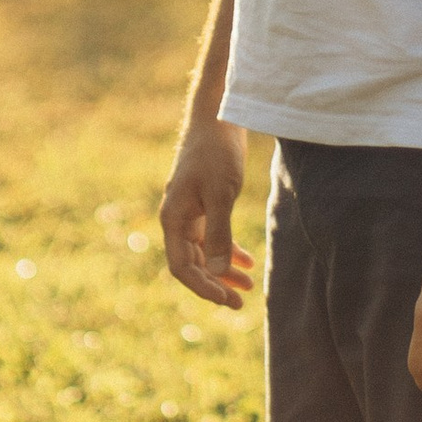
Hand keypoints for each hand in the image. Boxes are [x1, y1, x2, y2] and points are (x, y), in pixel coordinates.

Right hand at [159, 119, 254, 310]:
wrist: (217, 118)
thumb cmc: (216, 153)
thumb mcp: (221, 194)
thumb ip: (220, 233)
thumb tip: (219, 271)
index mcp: (173, 219)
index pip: (182, 266)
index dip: (203, 287)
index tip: (227, 298)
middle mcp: (176, 220)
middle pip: (193, 264)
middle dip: (216, 284)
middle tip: (240, 303)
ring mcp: (189, 213)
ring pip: (204, 252)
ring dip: (224, 270)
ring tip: (249, 286)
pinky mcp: (202, 204)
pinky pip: (212, 236)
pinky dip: (228, 250)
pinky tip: (248, 261)